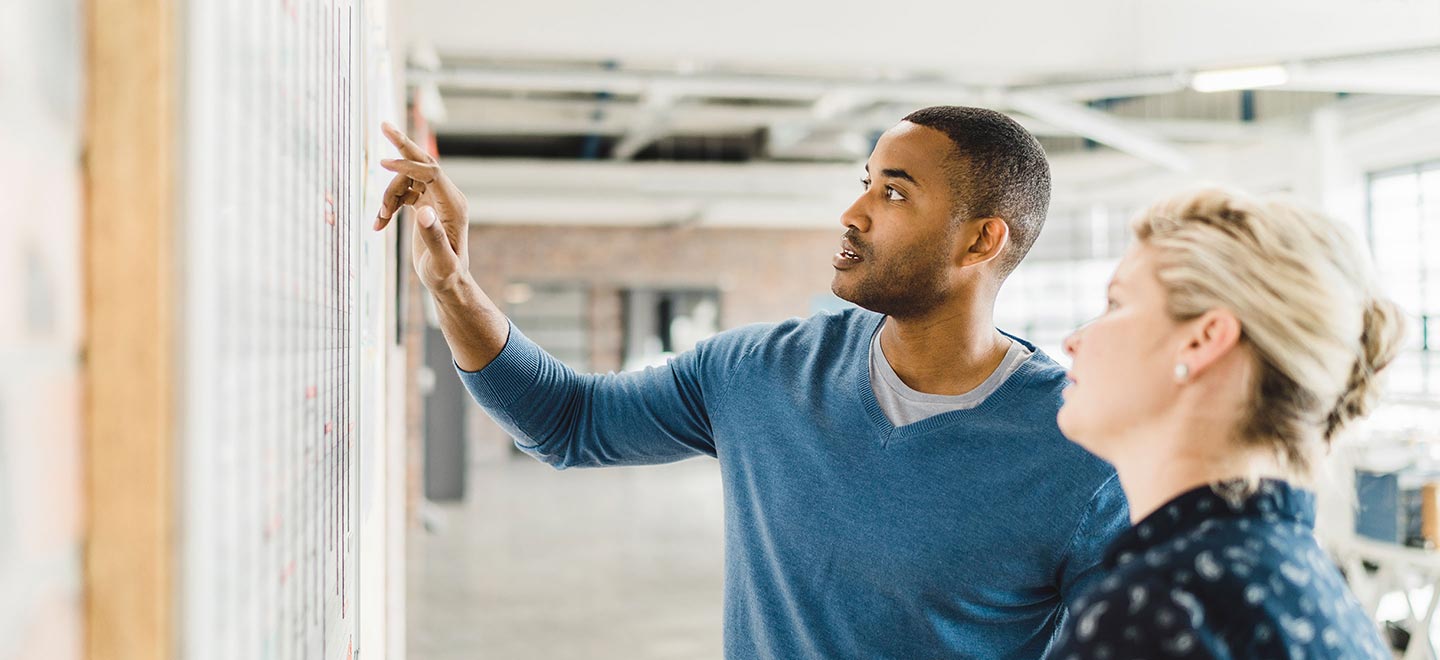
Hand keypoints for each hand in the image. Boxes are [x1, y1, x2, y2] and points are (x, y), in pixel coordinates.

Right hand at [374, 122, 471, 291]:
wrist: (448, 283)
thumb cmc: (446, 276)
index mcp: (454, 205)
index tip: (381, 165)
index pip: (430, 173)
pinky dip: (388, 204)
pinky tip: (379, 223)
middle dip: (402, 146)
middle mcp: (448, 197)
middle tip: (383, 125)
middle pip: (423, 163)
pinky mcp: (426, 205)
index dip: (407, 166)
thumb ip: (433, 238)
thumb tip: (423, 212)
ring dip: (387, 195)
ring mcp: (437, 199)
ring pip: (406, 181)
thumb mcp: (441, 262)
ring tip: (379, 220)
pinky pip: (403, 193)